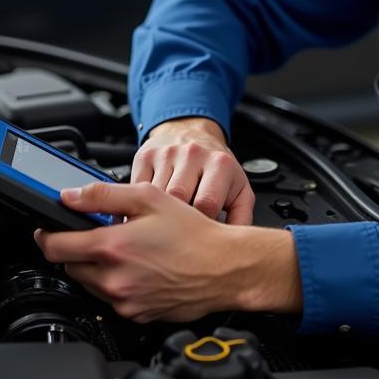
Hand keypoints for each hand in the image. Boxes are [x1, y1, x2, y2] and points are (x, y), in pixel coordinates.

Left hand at [34, 183, 301, 322]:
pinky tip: (137, 269)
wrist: (223, 268)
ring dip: (95, 268)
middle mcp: (113, 280)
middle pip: (69, 267)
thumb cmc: (193, 233)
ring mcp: (124, 302)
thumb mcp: (149, 197)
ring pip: (89, 285)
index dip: (46, 234)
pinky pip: (112, 301)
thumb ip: (103, 196)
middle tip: (96, 236)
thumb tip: (70, 197)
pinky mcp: (136, 316)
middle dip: (75, 250)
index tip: (48, 228)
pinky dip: (116, 285)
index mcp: (112, 247)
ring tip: (123, 251)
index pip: (54, 247)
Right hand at [131, 116, 254, 224]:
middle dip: (177, 220)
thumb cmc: (215, 169)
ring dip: (157, 212)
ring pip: (156, 195)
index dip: (201, 224)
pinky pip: (136, 187)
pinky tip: (150, 208)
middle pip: (178, 199)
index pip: (206, 204)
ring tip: (166, 219)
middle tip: (180, 230)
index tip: (199, 231)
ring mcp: (167, 153)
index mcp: (220, 164)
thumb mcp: (238, 190)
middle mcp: (193, 153)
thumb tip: (231, 246)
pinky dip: (140, 204)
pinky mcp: (145, 155)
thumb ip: (241, 218)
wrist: (192, 133)